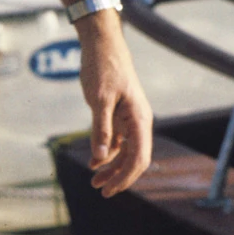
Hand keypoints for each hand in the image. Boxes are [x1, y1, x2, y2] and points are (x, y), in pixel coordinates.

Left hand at [79, 14, 153, 196]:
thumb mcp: (99, 99)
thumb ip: (101, 129)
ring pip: (125, 150)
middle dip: (118, 176)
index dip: (125, 177)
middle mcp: (138, 121)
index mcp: (139, 118)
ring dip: (111, 166)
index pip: (138, 157)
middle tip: (100, 190)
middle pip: (134, 158)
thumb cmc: (103, 67)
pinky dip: (106, 152)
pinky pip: (117, 140)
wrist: (102, 44)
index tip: (109, 190)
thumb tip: (100, 157)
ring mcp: (129, 118)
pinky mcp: (119, 114)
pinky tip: (94, 161)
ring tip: (94, 179)